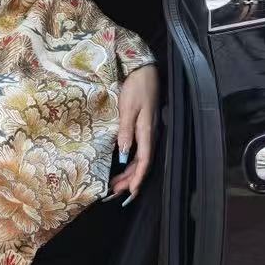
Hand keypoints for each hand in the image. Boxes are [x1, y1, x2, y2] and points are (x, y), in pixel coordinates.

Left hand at [110, 64, 158, 204]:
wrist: (144, 71)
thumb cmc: (136, 88)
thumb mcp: (128, 108)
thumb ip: (126, 132)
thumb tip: (124, 155)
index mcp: (147, 133)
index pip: (144, 162)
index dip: (137, 179)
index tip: (129, 193)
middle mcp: (150, 135)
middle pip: (141, 164)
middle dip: (129, 181)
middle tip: (114, 193)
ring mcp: (147, 132)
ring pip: (140, 158)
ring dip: (128, 173)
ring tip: (115, 184)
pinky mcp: (144, 127)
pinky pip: (139, 150)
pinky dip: (130, 161)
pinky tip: (122, 165)